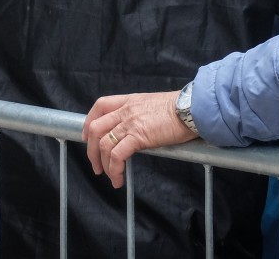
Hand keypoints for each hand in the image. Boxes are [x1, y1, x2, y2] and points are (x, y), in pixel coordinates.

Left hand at [82, 90, 198, 188]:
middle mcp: (126, 110)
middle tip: (97, 165)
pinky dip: (114, 169)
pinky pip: (117, 155)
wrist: (191, 108)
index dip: (89, 121)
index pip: (100, 105)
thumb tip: (138, 130)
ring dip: (103, 163)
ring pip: (104, 144)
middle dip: (92, 150)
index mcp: (129, 101)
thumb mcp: (153, 105)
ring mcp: (130, 123)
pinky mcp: (138, 136)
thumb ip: (140, 114)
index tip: (87, 136)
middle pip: (96, 128)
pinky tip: (119, 178)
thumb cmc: (180, 108)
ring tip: (109, 176)